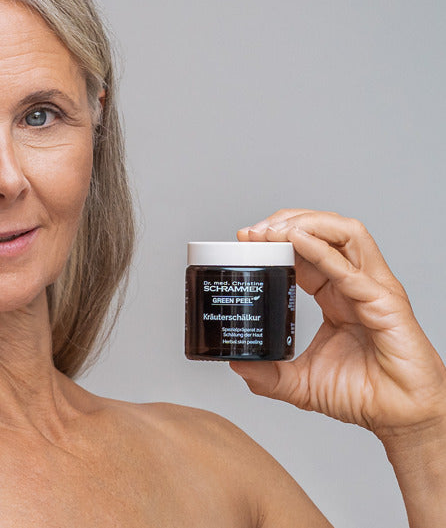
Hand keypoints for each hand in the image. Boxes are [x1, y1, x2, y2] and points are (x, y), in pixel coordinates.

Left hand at [232, 209, 445, 441]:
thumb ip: (269, 375)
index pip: (305, 250)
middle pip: (324, 231)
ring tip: (274, 230)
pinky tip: (298, 241)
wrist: (402, 418)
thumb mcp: (302, 384)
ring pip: (345, 234)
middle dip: (286, 221)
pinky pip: (351, 270)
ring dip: (306, 223)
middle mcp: (355, 284)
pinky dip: (322, 250)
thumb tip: (237, 364)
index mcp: (337, 295)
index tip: (245, 238)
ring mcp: (373, 290)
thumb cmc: (366, 395)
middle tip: (254, 231)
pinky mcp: (386, 304)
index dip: (276, 238)